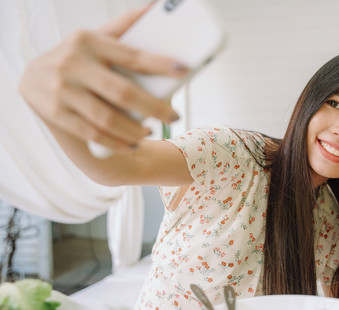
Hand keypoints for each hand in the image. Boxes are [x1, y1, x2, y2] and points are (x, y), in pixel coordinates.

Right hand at [18, 5, 186, 151]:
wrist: (31, 78)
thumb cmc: (77, 57)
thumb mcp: (95, 37)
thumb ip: (125, 25)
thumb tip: (156, 6)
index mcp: (88, 41)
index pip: (132, 56)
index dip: (159, 64)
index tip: (183, 70)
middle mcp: (73, 64)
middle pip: (123, 92)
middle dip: (153, 107)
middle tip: (173, 117)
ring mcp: (62, 90)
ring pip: (107, 118)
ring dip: (135, 130)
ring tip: (151, 131)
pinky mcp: (56, 113)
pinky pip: (92, 134)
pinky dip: (116, 142)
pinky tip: (131, 143)